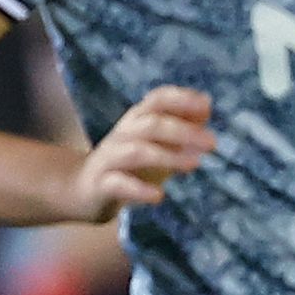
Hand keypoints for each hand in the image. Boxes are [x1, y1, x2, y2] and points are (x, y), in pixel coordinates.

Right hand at [71, 86, 215, 218]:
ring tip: (194, 164)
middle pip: (151, 124)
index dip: (180, 99)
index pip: (157, 99)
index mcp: (137, 119)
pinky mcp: (100, 184)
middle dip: (182, 130)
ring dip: (167, 156)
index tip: (206, 105)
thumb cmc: (128, 164)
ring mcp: (109, 158)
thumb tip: (206, 106)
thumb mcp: (155, 142)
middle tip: (212, 142)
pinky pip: (118, 184)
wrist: (82, 189)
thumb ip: (179, 125)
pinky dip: (138, 189)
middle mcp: (123, 134)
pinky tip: (158, 196)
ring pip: (137, 151)